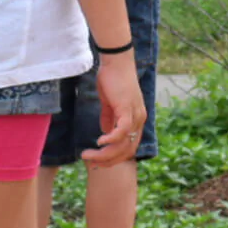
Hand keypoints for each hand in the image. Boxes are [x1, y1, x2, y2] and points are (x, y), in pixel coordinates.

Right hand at [81, 52, 146, 167]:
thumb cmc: (112, 82)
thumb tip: (105, 133)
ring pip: (123, 144)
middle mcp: (139, 120)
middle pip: (127, 151)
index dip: (114, 158)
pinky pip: (122, 130)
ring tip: (88, 155)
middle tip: (91, 163)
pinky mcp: (127, 109)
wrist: (116, 63)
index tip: (97, 163)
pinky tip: (99, 142)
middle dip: (108, 161)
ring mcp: (135, 115)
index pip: (129, 148)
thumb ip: (109, 119)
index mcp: (136, 121)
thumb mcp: (110, 105)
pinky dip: (111, 139)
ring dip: (104, 153)